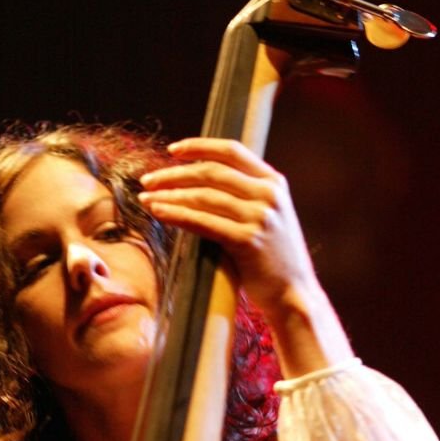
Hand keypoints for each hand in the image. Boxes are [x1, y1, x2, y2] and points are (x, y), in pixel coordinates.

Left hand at [139, 137, 315, 316]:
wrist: (294, 294)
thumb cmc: (273, 258)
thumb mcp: (268, 216)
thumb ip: (246, 195)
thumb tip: (202, 179)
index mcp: (274, 182)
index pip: (232, 151)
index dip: (200, 146)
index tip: (172, 150)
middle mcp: (268, 195)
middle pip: (212, 172)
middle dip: (174, 174)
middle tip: (147, 180)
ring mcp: (260, 217)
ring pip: (204, 196)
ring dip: (169, 195)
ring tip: (145, 199)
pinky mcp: (247, 241)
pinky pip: (204, 222)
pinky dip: (177, 215)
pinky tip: (159, 213)